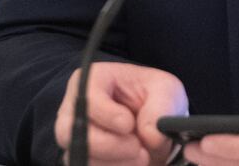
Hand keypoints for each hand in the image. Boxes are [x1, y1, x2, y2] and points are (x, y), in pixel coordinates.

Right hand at [54, 61, 188, 165]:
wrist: (156, 123)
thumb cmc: (155, 97)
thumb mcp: (166, 89)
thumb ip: (162, 106)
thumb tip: (151, 135)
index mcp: (92, 80)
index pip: (86, 98)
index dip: (107, 114)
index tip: (129, 124)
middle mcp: (74, 109)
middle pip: (71, 132)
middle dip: (110, 145)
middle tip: (139, 148)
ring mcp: (73, 137)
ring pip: (79, 156)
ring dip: (115, 163)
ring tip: (142, 157)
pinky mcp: (81, 158)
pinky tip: (133, 165)